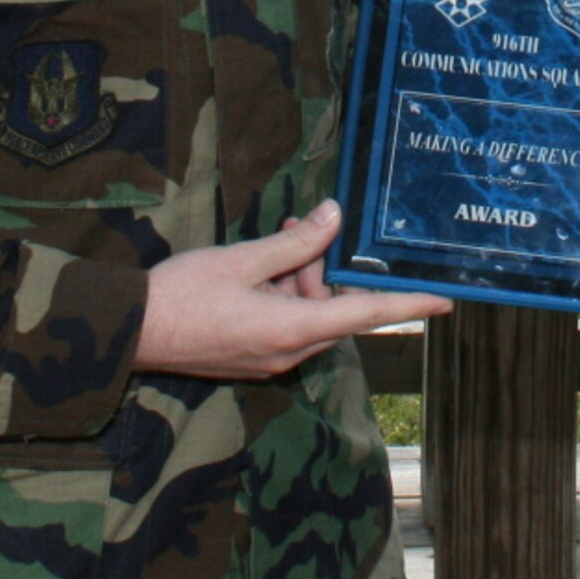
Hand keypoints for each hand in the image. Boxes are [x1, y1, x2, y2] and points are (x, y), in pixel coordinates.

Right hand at [133, 198, 451, 380]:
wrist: (132, 331)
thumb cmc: (184, 294)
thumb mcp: (242, 259)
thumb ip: (294, 243)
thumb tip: (335, 219)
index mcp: (293, 329)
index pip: (367, 314)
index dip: (410, 304)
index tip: (448, 300)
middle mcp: (288, 352)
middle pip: (332, 309)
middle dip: (322, 270)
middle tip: (306, 228)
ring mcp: (268, 359)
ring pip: (306, 314)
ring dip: (297, 279)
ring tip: (273, 244)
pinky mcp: (250, 357)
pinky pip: (283, 324)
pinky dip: (280, 295)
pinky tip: (257, 269)